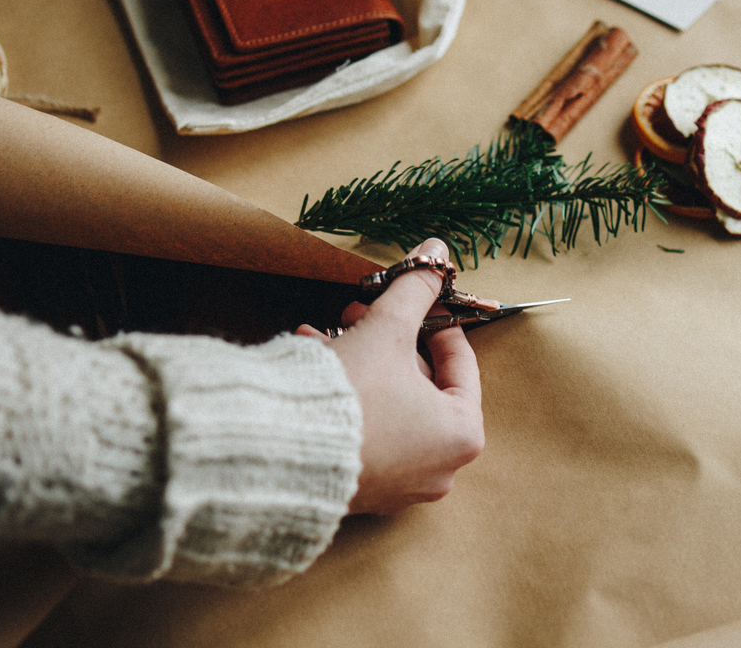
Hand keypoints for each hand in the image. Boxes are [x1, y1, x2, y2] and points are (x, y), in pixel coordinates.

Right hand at [296, 238, 483, 514]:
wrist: (279, 452)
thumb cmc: (350, 396)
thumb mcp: (387, 329)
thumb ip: (415, 289)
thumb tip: (437, 249)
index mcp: (461, 434)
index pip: (460, 364)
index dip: (435, 321)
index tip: (415, 301)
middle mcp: (439, 469)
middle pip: (420, 384)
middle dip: (387, 341)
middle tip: (359, 314)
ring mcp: (399, 486)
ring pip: (389, 405)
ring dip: (361, 363)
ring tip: (327, 333)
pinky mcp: (361, 492)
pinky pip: (365, 432)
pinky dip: (348, 398)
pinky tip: (313, 363)